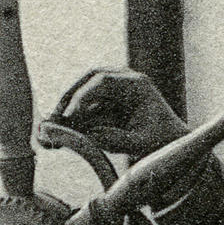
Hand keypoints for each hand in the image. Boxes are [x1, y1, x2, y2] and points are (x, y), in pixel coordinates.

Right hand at [55, 68, 188, 157]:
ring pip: (84, 90)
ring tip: (54, 127)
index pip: (103, 81)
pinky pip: (85, 103)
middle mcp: (125, 80)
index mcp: (137, 84)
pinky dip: (73, 116)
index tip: (69, 116)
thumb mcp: (141, 144)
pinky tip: (63, 131)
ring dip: (68, 107)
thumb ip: (118, 139)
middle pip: (89, 80)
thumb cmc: (160, 143)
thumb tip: (91, 134)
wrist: (169, 144)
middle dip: (69, 98)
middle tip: (54, 119)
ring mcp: (115, 87)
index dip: (82, 97)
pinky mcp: (107, 99)